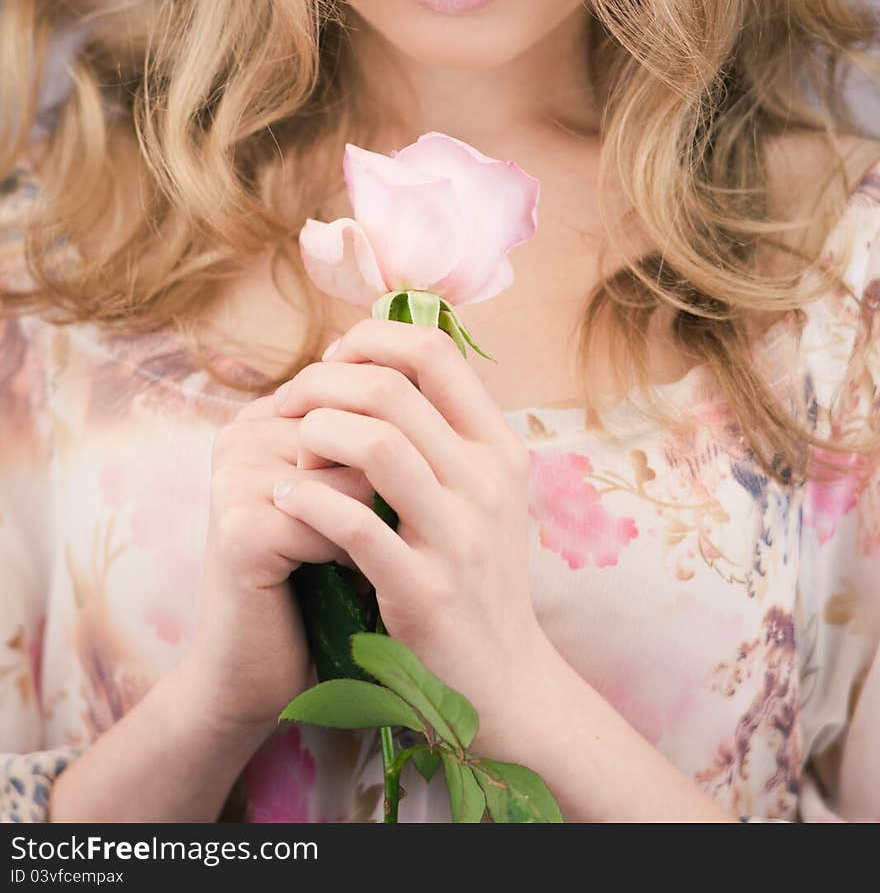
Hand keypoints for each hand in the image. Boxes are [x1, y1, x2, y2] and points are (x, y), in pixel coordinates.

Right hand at [180, 390, 376, 736]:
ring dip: (379, 522)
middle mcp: (243, 433)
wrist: (258, 676)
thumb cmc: (321, 583)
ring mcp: (235, 476)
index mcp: (268, 415)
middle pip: (365, 427)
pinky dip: (355, 558)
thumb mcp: (348, 499)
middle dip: (390, 487)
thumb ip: (374, 441)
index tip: (388, 498)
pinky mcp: (240, 528)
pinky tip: (342, 581)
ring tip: (358, 556)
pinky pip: (336, 523)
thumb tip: (447, 398)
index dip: (399, 450)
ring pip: (357, 472)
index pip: (366, 393)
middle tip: (377, 536)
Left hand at [271, 319, 550, 746]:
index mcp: (500, 447)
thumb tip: (375, 360)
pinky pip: (353, 522)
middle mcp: (488, 481)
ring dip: (315, 435)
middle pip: (392, 388)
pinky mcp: (423, 589)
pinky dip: (307, 499)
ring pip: (375, 442)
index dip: (372, 340)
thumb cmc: (475, 574)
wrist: (504, 680)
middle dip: (323, 384)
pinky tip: (286, 500)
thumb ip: (442, 431)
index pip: (436, 350)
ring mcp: (459, 535)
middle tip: (290, 404)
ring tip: (292, 455)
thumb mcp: (481, 492)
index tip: (332, 363)